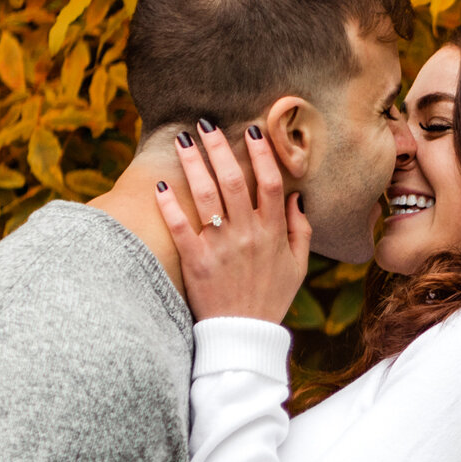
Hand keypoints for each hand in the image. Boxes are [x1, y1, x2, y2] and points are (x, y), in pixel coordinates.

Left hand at [155, 121, 310, 323]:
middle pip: (233, 180)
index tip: (252, 131)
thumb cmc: (271, 299)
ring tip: (181, 141)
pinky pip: (180, 227)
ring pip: (205, 196)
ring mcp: (220, 247)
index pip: (269, 182)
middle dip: (219, 148)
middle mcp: (247, 234)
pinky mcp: (195, 262)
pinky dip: (170, 204)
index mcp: (272, 232)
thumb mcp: (297, 266)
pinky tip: (161, 184)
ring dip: (192, 164)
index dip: (262, 153)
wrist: (243, 336)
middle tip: (205, 125)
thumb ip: (299, 229)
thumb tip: (295, 196)